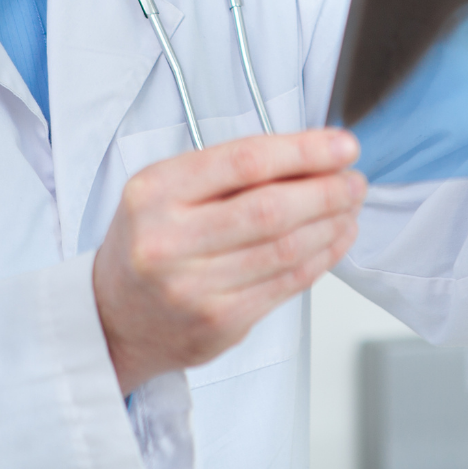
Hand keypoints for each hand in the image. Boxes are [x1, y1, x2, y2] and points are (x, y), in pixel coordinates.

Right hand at [92, 129, 366, 393]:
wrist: (113, 317)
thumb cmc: (150, 241)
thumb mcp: (167, 190)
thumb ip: (229, 171)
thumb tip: (312, 156)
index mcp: (155, 192)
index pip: (245, 162)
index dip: (304, 152)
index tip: (342, 147)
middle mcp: (168, 241)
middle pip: (271, 210)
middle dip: (327, 191)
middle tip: (354, 179)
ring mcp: (193, 288)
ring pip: (285, 250)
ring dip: (331, 224)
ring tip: (350, 206)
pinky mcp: (218, 322)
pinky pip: (285, 285)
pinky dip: (321, 258)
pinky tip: (335, 239)